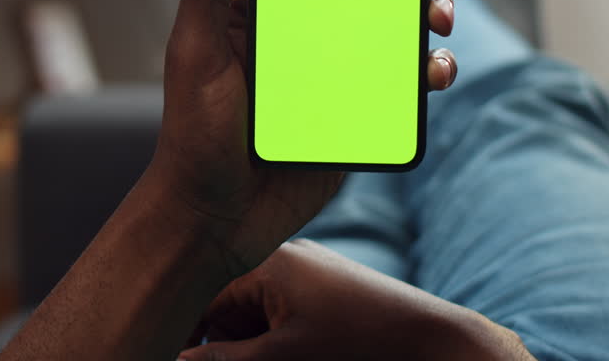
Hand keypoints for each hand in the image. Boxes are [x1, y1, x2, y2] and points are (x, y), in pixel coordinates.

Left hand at [138, 0, 460, 278]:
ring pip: (397, 23)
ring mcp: (336, 68)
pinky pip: (405, 80)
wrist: (215, 219)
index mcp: (262, 4)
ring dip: (430, 9)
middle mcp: (304, 28)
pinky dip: (431, 69)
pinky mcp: (360, 109)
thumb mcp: (193, 51)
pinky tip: (435, 73)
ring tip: (437, 21)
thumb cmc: (192, 135)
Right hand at [179, 240, 529, 360]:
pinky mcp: (325, 292)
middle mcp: (282, 259)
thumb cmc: (362, 344)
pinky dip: (276, 341)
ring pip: (254, 317)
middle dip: (223, 346)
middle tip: (229, 360)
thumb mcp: (283, 357)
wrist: (435, 342)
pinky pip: (282, 316)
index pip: (202, 300)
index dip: (186, 336)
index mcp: (266, 264)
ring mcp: (306, 274)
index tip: (173, 355)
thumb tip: (174, 358)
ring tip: (281, 357)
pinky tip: (297, 354)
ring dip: (250, 347)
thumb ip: (221, 360)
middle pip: (227, 309)